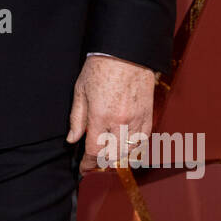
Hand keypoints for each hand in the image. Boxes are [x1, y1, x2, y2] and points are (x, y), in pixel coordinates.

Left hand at [66, 55, 156, 171]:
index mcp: (100, 116)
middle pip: (112, 156)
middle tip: (93, 163)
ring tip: (108, 155)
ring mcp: (137, 119)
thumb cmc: (100, 67)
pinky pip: (143, 140)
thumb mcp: (80, 90)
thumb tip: (72, 139)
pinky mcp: (148, 114)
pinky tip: (125, 145)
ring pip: (129, 151)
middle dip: (101, 163)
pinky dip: (134, 147)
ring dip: (117, 157)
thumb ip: (76, 118)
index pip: (94, 151)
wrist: (126, 51)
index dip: (87, 164)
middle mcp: (120, 121)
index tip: (83, 169)